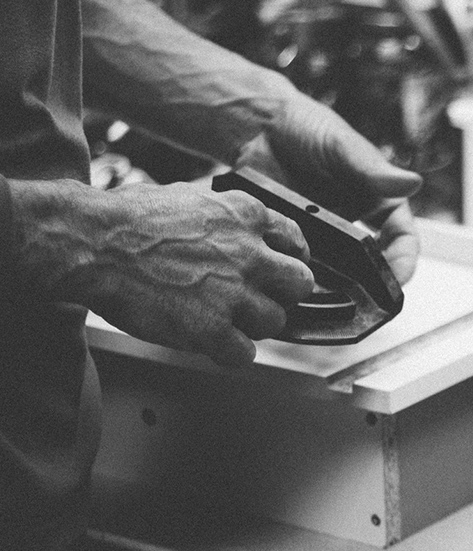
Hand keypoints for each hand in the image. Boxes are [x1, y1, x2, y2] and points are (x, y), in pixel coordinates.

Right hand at [10, 179, 313, 366]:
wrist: (95, 243)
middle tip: (257, 300)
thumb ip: (225, 216)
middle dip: (282, 294)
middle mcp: (249, 252)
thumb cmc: (130, 220)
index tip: (280, 271)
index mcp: (245, 215)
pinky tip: (210, 341)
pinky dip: (231, 353)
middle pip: (300, 284)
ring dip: (252, 326)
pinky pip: (245, 354)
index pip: (296, 241)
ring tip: (222, 320)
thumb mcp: (191, 196)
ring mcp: (233, 292)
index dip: (289, 259)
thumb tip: (240, 228)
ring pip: (275, 322)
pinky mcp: (212, 329)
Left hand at [235, 92, 422, 284]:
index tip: (397, 279)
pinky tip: (298, 287)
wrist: (259, 130)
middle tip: (365, 301)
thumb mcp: (343, 148)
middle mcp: (355, 226)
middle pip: (374, 266)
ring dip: (338, 290)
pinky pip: (304, 269)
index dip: (404, 262)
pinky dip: (304, 280)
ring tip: (332, 301)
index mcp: (378, 203)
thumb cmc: (307, 128)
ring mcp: (325, 239)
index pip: (403, 240)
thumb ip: (374, 170)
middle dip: (373, 287)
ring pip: (340, 275)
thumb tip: (413, 183)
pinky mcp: (296, 244)